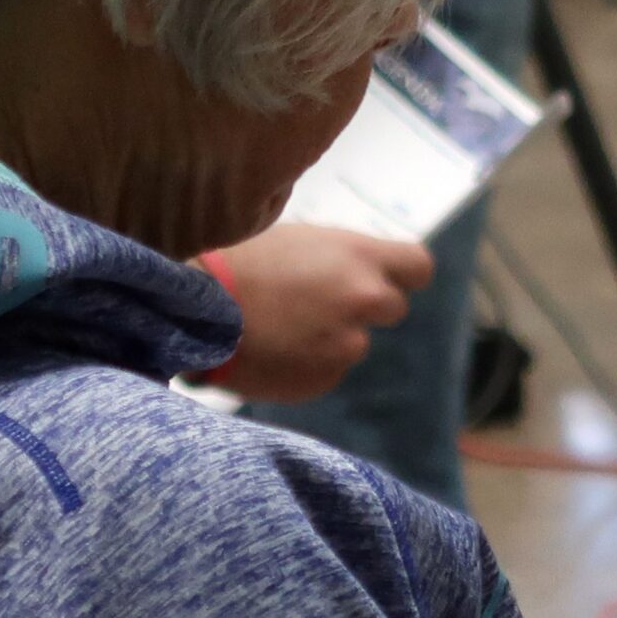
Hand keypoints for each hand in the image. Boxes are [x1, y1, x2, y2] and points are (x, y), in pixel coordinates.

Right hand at [202, 224, 434, 403]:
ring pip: (355, 341)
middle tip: (324, 303)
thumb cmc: (240, 263)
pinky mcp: (324, 378)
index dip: (403, 274)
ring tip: (285, 325)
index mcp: (360, 258)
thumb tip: (363, 268)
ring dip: (332, 337)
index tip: (387, 278)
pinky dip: (310, 362)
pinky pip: (328, 369)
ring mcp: (346, 344)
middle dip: (366, 307)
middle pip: (394, 308)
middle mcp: (363, 300)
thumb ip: (342, 257)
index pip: (419, 267)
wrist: (196, 311)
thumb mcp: (299, 239)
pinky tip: (276, 348)